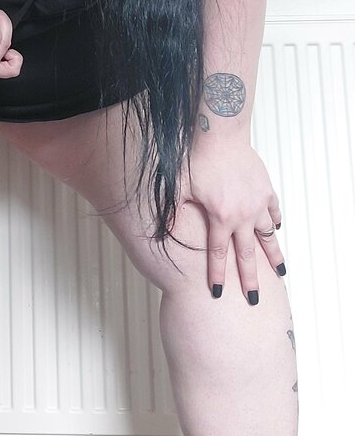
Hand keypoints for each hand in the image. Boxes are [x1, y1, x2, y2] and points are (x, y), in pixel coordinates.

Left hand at [181, 140, 284, 303]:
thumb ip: (171, 211)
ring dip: (273, 255)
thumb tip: (156, 229)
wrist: (221, 135)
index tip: (219, 294)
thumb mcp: (178, 187)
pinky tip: (275, 229)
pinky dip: (274, 222)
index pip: (217, 254)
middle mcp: (242, 215)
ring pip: (267, 236)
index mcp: (220, 218)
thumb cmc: (197, 159)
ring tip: (280, 273)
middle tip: (254, 300)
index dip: (217, 276)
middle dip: (250, 280)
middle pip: (247, 255)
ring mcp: (257, 203)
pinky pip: (273, 212)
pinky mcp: (266, 190)